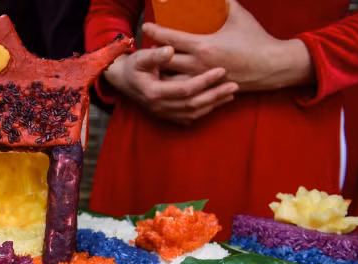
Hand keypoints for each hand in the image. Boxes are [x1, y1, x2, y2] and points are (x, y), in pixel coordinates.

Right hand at [104, 46, 238, 124]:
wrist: (123, 81)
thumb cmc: (135, 66)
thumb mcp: (141, 57)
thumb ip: (156, 55)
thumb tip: (170, 51)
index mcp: (154, 93)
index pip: (185, 89)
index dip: (204, 80)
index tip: (221, 70)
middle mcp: (159, 107)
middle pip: (193, 104)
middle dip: (215, 95)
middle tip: (234, 85)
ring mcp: (163, 114)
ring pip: (193, 113)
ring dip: (213, 105)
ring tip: (230, 95)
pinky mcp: (167, 117)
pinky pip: (188, 118)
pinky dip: (204, 112)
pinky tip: (216, 104)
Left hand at [143, 0, 312, 91]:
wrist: (271, 66)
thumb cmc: (255, 40)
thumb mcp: (239, 16)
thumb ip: (225, 2)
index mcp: (203, 46)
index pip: (171, 39)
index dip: (156, 32)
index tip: (146, 26)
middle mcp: (198, 65)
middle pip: (164, 61)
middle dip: (153, 53)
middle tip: (148, 45)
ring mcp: (201, 79)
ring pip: (170, 78)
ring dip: (161, 70)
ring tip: (154, 63)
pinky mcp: (207, 88)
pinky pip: (183, 88)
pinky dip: (172, 82)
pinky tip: (168, 77)